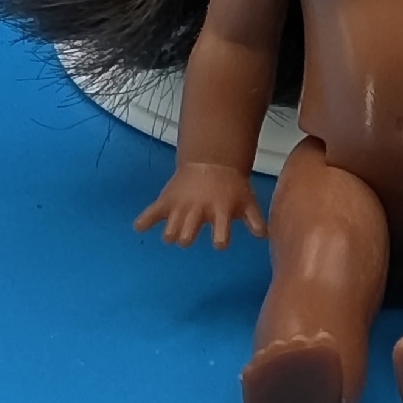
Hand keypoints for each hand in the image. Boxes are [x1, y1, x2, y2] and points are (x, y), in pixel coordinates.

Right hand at [134, 160, 267, 248]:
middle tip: (189, 235)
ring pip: (170, 228)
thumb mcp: (248, 201)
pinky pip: (151, 212)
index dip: (220, 240)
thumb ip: (255, 220)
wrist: (212, 161)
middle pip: (186, 235)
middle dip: (186, 238)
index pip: (220, 235)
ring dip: (170, 233)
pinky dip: (144, 220)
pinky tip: (139, 227)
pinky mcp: (167, 201)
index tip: (219, 241)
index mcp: (220, 212)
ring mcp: (181, 206)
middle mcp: (199, 211)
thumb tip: (263, 237)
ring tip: (172, 232)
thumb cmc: (232, 186)